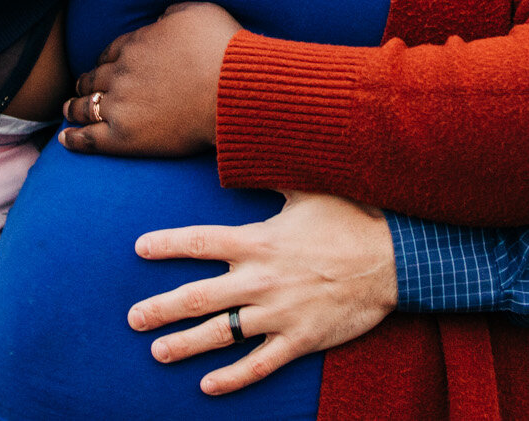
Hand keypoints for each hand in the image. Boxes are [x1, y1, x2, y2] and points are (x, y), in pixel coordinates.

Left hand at [61, 2, 241, 155]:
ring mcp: (119, 105)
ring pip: (85, 106)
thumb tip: (161, 19)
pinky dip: (73, 139)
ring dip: (73, 107)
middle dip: (85, 82)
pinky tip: (64, 139)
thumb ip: (173, 13)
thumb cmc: (223, 49)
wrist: (231, 90)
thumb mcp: (199, 12)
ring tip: (68, 109)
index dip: (105, 60)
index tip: (103, 66)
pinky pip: (89, 138)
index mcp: (137, 44)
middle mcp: (121, 73)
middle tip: (81, 87)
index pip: (110, 52)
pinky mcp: (123, 137)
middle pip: (94, 78)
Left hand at [128, 192, 397, 394]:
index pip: (201, 242)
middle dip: (161, 308)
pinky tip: (207, 386)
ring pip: (221, 334)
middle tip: (133, 319)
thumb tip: (253, 144)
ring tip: (158, 352)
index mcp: (260, 241)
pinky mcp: (300, 339)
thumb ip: (276, 174)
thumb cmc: (353, 218)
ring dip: (185, 345)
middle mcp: (262, 279)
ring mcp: (279, 313)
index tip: (139, 248)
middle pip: (199, 296)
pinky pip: (259, 364)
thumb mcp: (311, 188)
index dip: (167, 244)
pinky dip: (232, 377)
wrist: (396, 259)